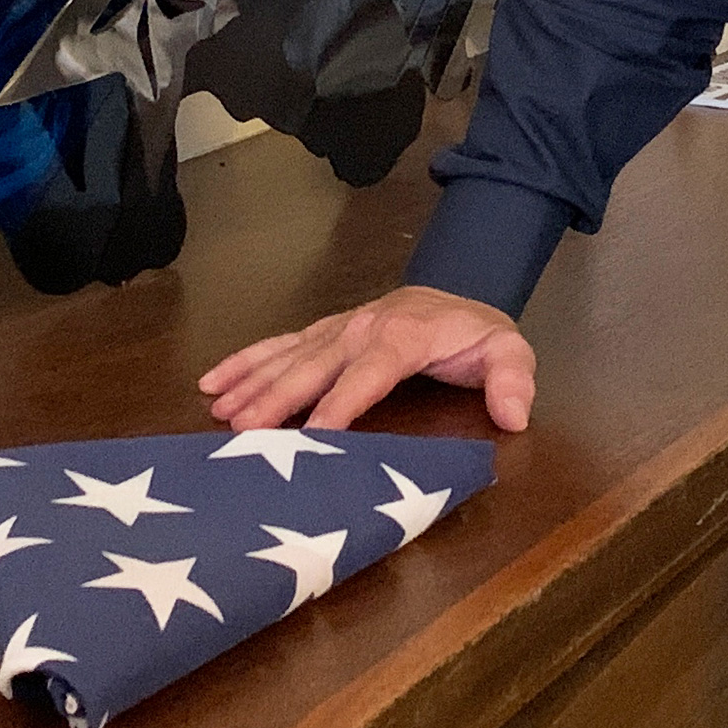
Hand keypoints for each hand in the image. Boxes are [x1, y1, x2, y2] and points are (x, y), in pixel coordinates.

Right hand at [197, 285, 536, 433]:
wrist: (455, 294)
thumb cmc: (475, 335)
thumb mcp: (508, 351)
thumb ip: (513, 379)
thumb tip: (513, 414)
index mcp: (402, 338)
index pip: (368, 373)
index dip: (342, 402)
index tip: (314, 434)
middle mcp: (360, 329)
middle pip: (314, 366)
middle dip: (278, 397)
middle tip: (244, 428)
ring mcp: (335, 329)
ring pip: (288, 357)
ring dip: (252, 383)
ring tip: (218, 410)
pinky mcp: (321, 333)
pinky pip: (278, 346)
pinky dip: (244, 361)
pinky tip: (213, 382)